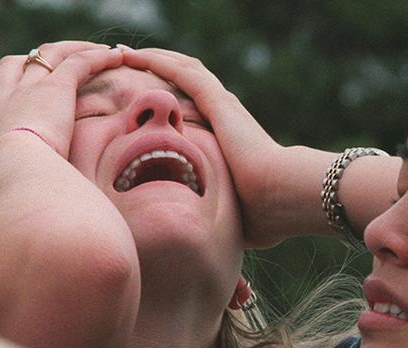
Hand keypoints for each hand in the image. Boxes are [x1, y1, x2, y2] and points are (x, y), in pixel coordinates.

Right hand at [0, 41, 122, 235]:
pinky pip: (78, 63)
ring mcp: (29, 94)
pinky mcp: (55, 89)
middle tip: (51, 71)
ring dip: (71, 51)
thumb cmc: (3, 202)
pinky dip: (97, 58)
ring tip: (96, 52)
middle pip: (10, 70)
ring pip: (46, 56)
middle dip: (29, 66)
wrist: (21, 185)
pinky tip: (116, 56)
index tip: (12, 123)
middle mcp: (6, 108)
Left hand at [119, 46, 288, 247]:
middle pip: (187, 80)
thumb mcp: (230, 208)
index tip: (147, 96)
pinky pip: (184, 73)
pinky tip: (134, 55)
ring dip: (153, 59)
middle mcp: (226, 114)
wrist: (282, 197)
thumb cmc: (264, 212)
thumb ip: (216, 210)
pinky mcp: (220, 104)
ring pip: (184, 69)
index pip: (196, 105)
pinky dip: (158, 61)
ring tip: (124, 54)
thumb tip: (207, 234)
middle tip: (127, 65)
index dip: (172, 95)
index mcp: (228, 135)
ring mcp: (223, 106)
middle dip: (158, 70)